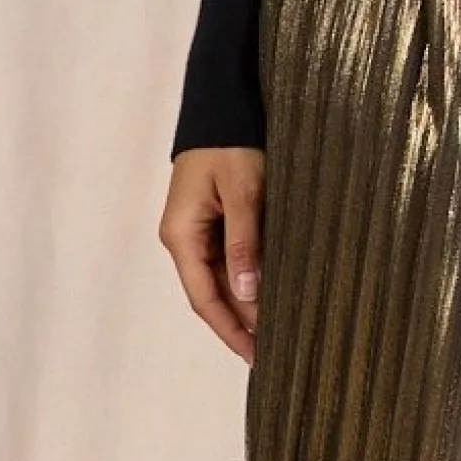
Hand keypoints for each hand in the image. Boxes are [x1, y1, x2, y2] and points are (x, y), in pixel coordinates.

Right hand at [159, 147, 265, 363]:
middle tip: (275, 351)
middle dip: (242, 323)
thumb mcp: (242, 192)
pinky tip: (270, 293)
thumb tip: (246, 294)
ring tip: (278, 330)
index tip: (255, 355)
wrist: (223, 105)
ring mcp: (198, 229)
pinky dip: (249, 278)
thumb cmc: (231, 143)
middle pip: (212, 293)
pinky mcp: (214, 219)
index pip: (204, 298)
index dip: (230, 329)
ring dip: (247, 303)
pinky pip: (230, 258)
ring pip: (222, 278)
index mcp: (182, 235)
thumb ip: (244, 242)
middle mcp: (185, 238)